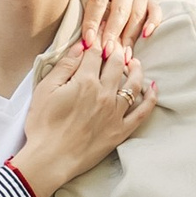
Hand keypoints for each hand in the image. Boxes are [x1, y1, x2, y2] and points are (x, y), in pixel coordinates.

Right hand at [11, 37, 155, 196]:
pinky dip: (150, 98)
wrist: (50, 159)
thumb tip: (80, 47)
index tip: (98, 37)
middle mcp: (104, 94)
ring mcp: (115, 112)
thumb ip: (64, 66)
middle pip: (117, 64)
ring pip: (133, 84)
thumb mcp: (45, 90)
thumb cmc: (42, 125)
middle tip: (115, 46)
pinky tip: (153, 88)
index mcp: (85, 81)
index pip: (95, 54)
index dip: (96, 42)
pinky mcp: (120, 130)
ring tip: (134, 62)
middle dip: (116, 51)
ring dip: (136, 69)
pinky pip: (142, 112)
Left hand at [73, 0, 159, 53]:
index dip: (92, 22)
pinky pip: (156, 12)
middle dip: (111, 33)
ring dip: (129, 36)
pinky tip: (145, 36)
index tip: (87, 41)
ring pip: (137, 14)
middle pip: (119, 10)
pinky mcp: (151, 0)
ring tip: (121, 55)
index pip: (99, 0)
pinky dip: (152, 23)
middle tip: (105, 52)